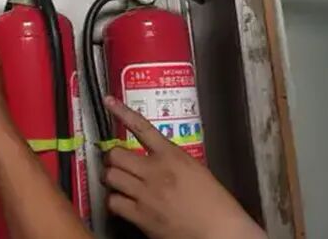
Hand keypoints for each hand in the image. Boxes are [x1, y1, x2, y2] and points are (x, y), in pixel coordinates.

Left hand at [102, 96, 264, 238]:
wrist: (219, 232)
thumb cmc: (214, 203)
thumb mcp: (195, 169)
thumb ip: (171, 158)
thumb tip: (153, 155)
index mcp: (172, 156)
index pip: (141, 127)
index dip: (122, 112)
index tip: (108, 102)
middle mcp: (155, 172)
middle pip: (115, 155)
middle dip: (112, 158)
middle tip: (117, 163)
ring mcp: (146, 194)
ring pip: (110, 177)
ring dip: (111, 178)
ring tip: (119, 182)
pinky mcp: (141, 216)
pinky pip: (113, 202)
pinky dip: (114, 201)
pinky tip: (122, 202)